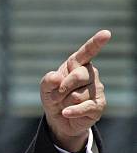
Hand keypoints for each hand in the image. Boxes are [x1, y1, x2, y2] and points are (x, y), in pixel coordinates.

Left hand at [40, 30, 110, 152]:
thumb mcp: (45, 88)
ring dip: (64, 102)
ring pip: (78, 95)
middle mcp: (90, 74)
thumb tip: (58, 78)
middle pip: (78, 76)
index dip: (96, 43)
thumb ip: (48, 80)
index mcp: (78, 64)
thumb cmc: (54, 97)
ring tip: (64, 104)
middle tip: (56, 96)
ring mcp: (97, 89)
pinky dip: (71, 111)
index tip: (106, 33)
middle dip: (62, 89)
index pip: (87, 52)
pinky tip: (66, 113)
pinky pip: (84, 107)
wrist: (59, 118)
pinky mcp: (99, 105)